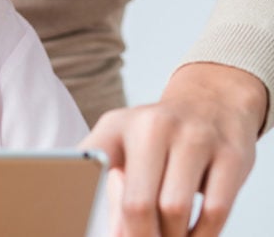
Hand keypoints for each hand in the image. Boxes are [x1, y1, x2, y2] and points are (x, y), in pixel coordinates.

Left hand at [81, 62, 267, 235]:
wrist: (212, 100)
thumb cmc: (157, 132)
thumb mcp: (118, 140)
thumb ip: (104, 182)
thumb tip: (118, 233)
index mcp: (119, 125)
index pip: (92, 168)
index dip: (91, 203)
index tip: (110, 230)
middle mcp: (155, 126)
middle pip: (137, 203)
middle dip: (137, 235)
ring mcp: (196, 138)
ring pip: (175, 209)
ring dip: (171, 236)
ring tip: (168, 236)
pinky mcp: (232, 155)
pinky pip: (214, 210)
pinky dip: (202, 233)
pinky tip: (194, 234)